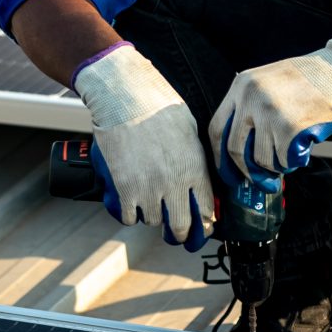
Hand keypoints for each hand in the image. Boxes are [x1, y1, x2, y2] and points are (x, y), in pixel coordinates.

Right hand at [72, 44, 211, 250]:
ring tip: (150, 203)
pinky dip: (131, 214)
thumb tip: (200, 181)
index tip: (201, 226)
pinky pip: (130, 217)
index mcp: (194, 169)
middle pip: (181, 227)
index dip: (205, 224)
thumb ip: (196, 159)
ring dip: (153, 216)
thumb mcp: (190, 131)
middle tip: (177, 232)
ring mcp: (148, 188)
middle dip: (181, 233)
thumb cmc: (159, 107)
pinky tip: (132, 204)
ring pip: (154, 222)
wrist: (125, 98)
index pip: (207, 212)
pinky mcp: (124, 189)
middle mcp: (174, 183)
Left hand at [209, 39, 331, 199]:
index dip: (220, 157)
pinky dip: (293, 160)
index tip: (228, 172)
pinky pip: (283, 160)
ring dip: (276, 165)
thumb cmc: (309, 78)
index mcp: (242, 85)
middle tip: (260, 181)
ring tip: (290, 151)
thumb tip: (240, 152)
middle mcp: (251, 98)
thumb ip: (250, 107)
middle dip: (247, 171)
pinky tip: (303, 147)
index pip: (217, 128)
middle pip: (236, 149)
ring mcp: (269, 113)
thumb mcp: (269, 80)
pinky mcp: (290, 128)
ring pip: (262, 159)